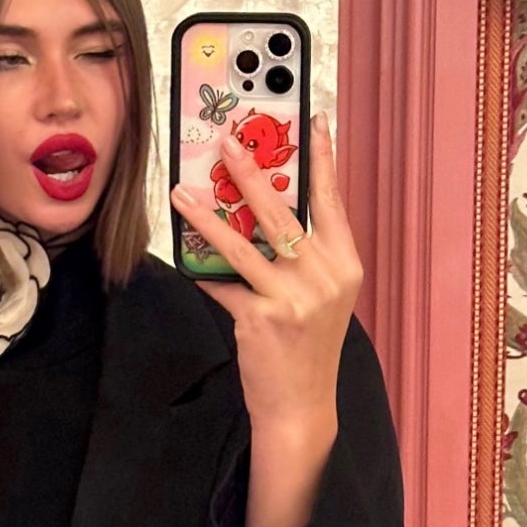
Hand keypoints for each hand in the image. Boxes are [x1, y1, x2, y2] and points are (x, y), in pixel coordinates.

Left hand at [170, 111, 362, 432]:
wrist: (301, 405)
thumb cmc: (306, 348)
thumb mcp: (320, 298)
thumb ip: (301, 258)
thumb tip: (257, 214)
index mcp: (345, 266)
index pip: (331, 202)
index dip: (322, 160)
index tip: (314, 121)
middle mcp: (324, 277)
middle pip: (281, 212)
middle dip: (250, 172)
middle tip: (227, 142)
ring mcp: (294, 298)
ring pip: (243, 243)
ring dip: (207, 214)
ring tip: (182, 191)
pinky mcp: (262, 317)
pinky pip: (222, 283)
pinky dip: (201, 269)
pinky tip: (181, 253)